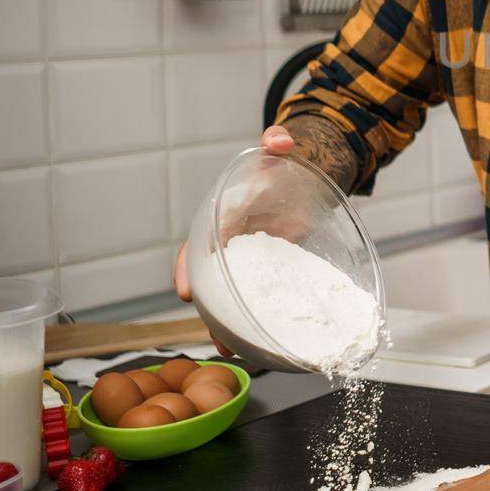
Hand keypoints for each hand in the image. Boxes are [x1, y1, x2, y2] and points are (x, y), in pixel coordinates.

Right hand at [171, 126, 297, 353]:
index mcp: (224, 218)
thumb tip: (281, 140)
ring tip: (235, 351)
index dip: (189, 267)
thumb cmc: (282, 166)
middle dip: (210, 311)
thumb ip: (276, 143)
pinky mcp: (274, 273)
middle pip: (212, 282)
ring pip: (233, 298)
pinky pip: (262, 300)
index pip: (198, 244)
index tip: (186, 290)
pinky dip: (259, 321)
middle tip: (214, 336)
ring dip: (231, 325)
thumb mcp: (278, 153)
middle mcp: (232, 245)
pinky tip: (265, 344)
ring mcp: (252, 262)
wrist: (304, 178)